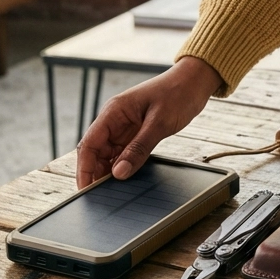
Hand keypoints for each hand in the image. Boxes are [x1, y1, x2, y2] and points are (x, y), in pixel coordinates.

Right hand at [76, 57, 222, 187]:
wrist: (195, 81)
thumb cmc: (178, 93)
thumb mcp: (159, 123)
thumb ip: (138, 148)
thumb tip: (118, 173)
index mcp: (114, 112)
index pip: (89, 143)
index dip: (84, 168)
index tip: (85, 189)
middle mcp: (115, 120)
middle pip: (96, 151)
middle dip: (95, 173)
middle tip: (100, 198)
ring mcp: (126, 126)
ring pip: (109, 154)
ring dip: (109, 171)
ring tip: (112, 193)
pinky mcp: (137, 132)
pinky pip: (124, 152)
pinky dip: (123, 165)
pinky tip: (126, 178)